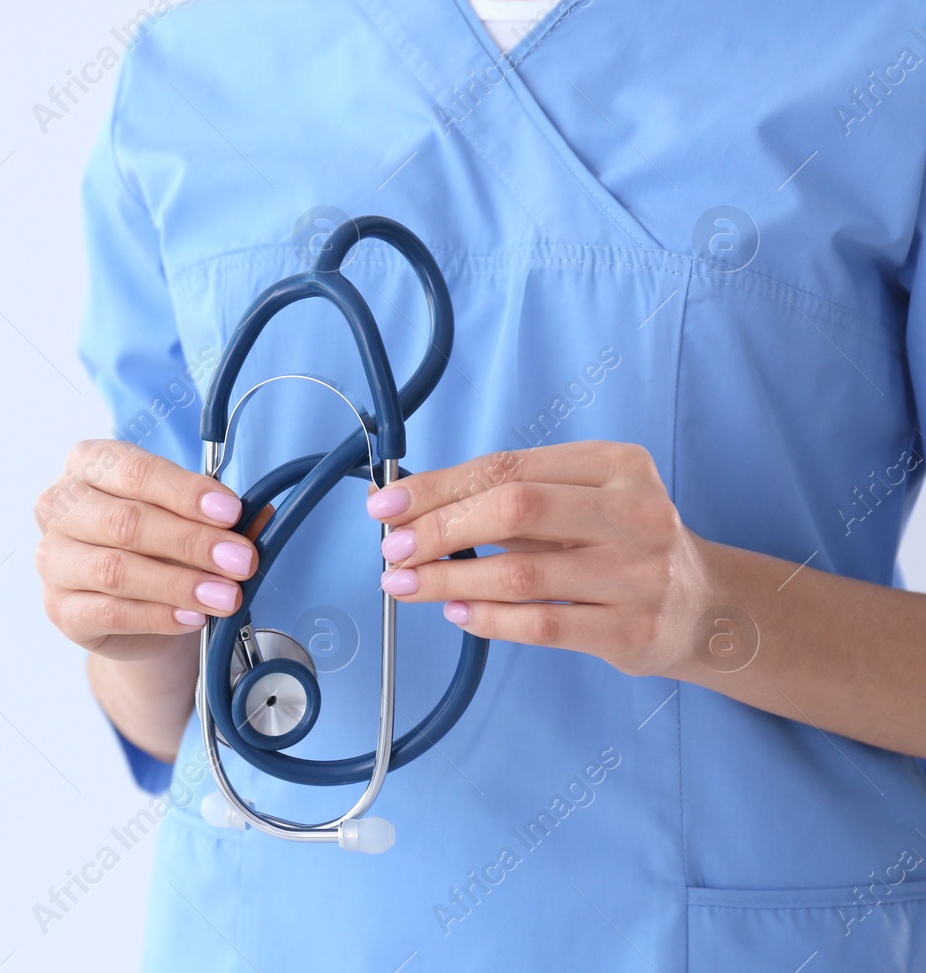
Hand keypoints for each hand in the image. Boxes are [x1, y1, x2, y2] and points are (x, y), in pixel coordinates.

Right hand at [33, 439, 256, 662]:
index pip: (135, 471)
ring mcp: (52, 559)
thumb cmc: (156, 547)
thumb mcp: (188, 519)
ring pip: (116, 570)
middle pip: (125, 522)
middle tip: (239, 560)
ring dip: (179, 584)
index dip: (185, 492)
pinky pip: (110, 612)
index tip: (231, 511)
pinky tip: (192, 616)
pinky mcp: (59, 608)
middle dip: (191, 541)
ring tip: (225, 596)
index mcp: (87, 463)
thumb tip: (260, 514)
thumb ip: (220, 516)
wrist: (134, 613)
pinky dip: (158, 615)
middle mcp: (59, 505)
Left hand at [368, 440, 715, 677]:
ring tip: (406, 585)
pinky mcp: (633, 630)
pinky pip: (544, 624)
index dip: (438, 486)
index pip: (508, 467)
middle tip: (393, 549)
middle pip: (514, 509)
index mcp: (615, 464)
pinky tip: (456, 613)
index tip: (387, 504)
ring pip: (522, 573)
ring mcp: (639, 573)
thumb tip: (410, 502)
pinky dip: (489, 619)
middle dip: (439, 529)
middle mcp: (634, 511)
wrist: (708, 610)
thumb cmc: (621, 546)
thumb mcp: (580, 502)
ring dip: (450, 580)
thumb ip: (507, 499)